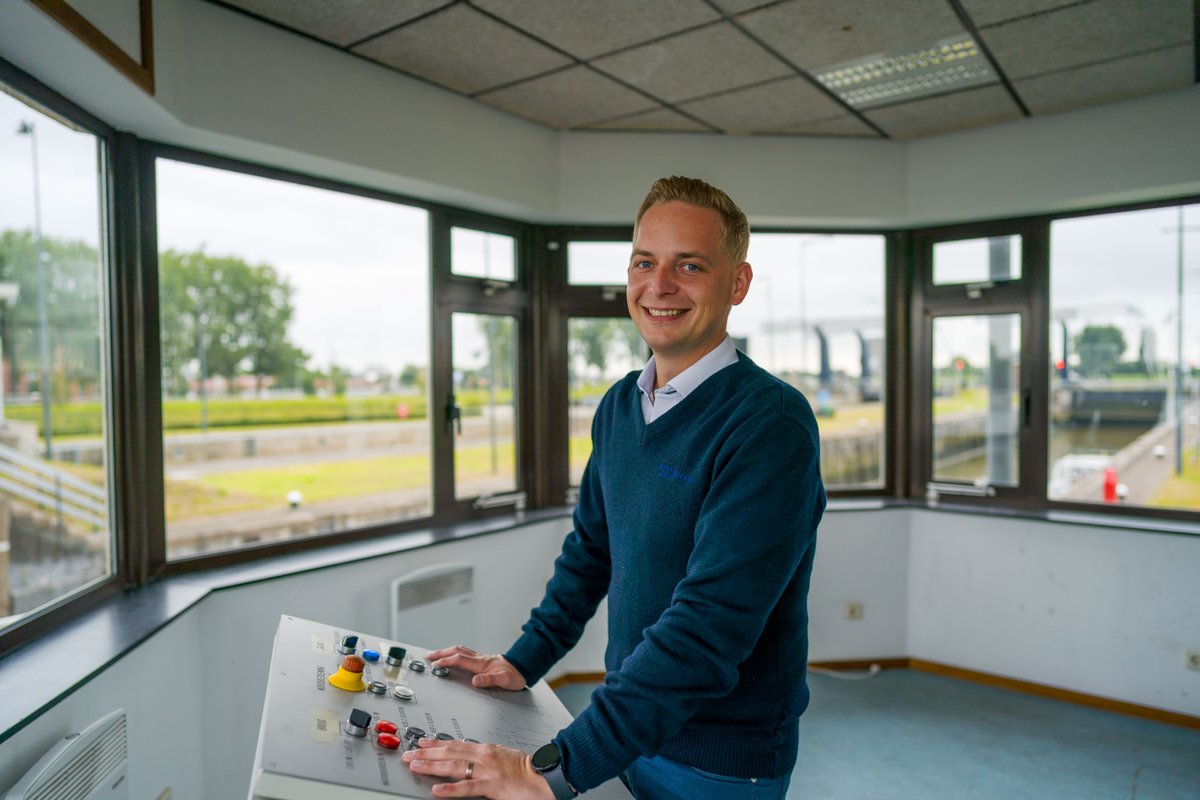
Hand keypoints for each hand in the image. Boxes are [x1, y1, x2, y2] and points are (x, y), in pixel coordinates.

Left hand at [403, 738, 553, 798]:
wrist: (545, 776)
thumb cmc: (528, 768)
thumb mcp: (504, 755)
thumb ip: (487, 755)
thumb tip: (472, 756)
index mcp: (486, 749)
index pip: (455, 744)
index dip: (435, 743)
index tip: (420, 743)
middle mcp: (483, 756)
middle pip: (449, 752)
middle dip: (426, 753)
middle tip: (408, 755)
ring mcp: (487, 770)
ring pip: (454, 766)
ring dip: (432, 766)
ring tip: (415, 766)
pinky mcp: (492, 786)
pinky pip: (467, 788)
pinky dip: (450, 789)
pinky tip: (436, 790)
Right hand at [426, 645, 526, 690]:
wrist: (523, 669)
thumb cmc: (514, 676)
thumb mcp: (503, 681)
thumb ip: (489, 680)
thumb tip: (475, 681)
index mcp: (481, 664)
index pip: (459, 660)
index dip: (446, 661)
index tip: (434, 664)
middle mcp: (479, 659)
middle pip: (456, 651)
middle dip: (441, 653)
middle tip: (428, 656)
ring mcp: (480, 658)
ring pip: (460, 650)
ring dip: (447, 651)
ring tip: (436, 654)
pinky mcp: (483, 660)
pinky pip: (465, 653)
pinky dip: (455, 653)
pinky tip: (454, 656)